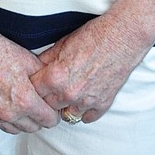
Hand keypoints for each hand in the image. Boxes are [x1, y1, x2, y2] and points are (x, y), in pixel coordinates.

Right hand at [0, 21, 59, 133]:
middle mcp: (8, 113)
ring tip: (21, 103)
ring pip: (16, 129)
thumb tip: (54, 90)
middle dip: (39, 117)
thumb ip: (45, 80)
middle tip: (37, 102)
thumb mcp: (29, 60)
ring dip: (22, 120)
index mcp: (24, 101)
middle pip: (34, 128)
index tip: (51, 104)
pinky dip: (4, 117)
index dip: (53, 111)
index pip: (49, 121)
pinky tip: (5, 102)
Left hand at [30, 12, 148, 123]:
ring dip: (64, 106)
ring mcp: (86, 102)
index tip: (34, 82)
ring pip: (66, 115)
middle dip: (46, 98)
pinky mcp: (103, 104)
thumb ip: (46, 60)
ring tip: (66, 95)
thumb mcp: (62, 43)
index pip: (33, 91)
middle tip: (49, 89)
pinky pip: (87, 118)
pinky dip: (83, 111)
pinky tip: (82, 99)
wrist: (122, 38)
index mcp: (55, 77)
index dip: (32, 86)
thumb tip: (34, 68)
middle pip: (47, 106)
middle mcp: (69, 93)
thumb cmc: (93, 36)